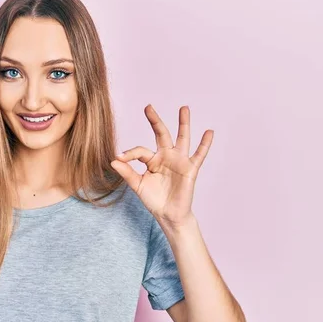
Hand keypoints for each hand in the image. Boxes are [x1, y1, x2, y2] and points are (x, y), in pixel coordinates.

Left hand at [111, 105, 212, 227]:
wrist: (168, 214)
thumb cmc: (154, 199)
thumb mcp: (138, 185)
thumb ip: (127, 173)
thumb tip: (113, 160)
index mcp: (152, 160)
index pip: (140, 150)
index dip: (130, 153)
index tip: (120, 157)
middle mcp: (166, 156)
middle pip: (161, 134)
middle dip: (155, 120)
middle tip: (148, 106)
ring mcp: (179, 161)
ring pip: (182, 138)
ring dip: (183, 123)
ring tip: (183, 108)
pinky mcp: (190, 169)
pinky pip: (199, 155)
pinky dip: (204, 144)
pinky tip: (209, 132)